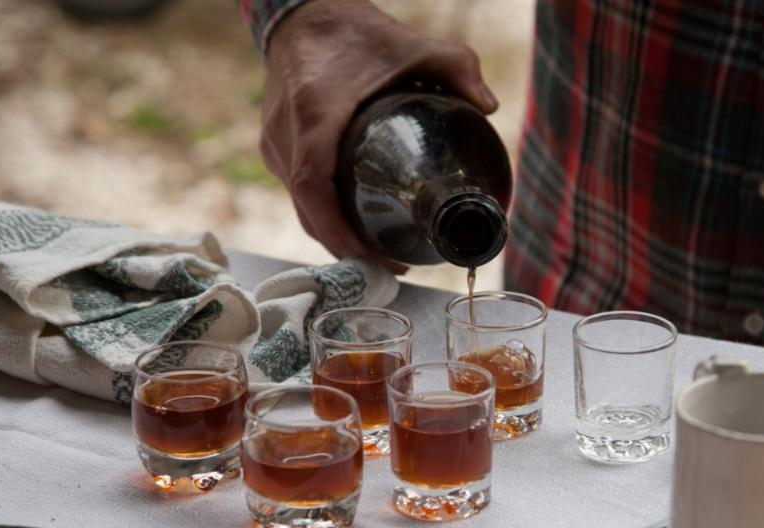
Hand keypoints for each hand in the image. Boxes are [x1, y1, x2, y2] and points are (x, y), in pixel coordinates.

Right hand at [261, 0, 497, 259]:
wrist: (302, 13)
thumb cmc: (356, 32)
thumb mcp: (414, 45)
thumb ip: (458, 69)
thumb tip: (489, 109)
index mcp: (314, 114)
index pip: (314, 187)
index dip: (340, 231)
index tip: (375, 256)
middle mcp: (286, 136)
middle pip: (308, 212)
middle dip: (348, 247)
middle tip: (393, 266)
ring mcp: (275, 144)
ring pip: (302, 207)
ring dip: (337, 236)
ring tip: (382, 253)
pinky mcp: (275, 146)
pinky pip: (299, 193)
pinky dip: (326, 215)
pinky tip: (359, 224)